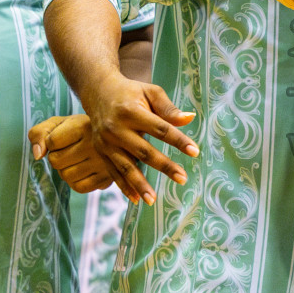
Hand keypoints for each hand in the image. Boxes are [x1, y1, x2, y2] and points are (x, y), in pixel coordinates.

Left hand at [30, 114, 117, 193]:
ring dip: (66, 170)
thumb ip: (39, 132)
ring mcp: (102, 162)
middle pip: (56, 161)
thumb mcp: (59, 123)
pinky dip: (76, 182)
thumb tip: (38, 156)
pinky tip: (83, 171)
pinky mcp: (107, 178)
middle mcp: (94, 143)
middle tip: (70, 150)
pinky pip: (79, 187)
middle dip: (57, 157)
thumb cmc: (79, 130)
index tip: (64, 137)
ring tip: (78, 160)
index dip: (52, 142)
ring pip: (66, 176)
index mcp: (82, 125)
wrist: (113, 138)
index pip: (51, 142)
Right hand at [78, 71, 199, 204]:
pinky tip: (136, 200)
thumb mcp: (150, 92)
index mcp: (131, 111)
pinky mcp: (101, 151)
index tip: (195, 151)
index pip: (160, 128)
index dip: (178, 140)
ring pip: (126, 167)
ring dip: (140, 184)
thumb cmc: (131, 92)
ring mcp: (106, 142)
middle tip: (183, 178)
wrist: (98, 92)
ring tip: (153, 200)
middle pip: (143, 151)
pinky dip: (124, 187)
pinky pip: (113, 172)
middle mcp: (116, 128)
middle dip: (164, 166)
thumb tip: (190, 118)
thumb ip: (168, 108)